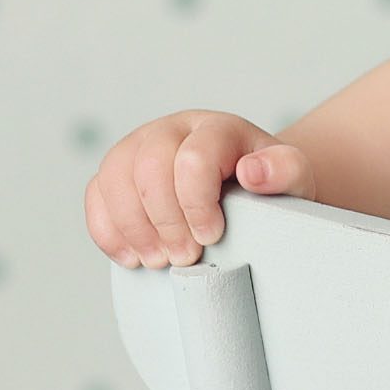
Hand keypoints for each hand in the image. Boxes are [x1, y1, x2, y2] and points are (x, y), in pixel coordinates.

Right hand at [83, 111, 316, 270]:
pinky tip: (131, 257)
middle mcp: (172, 130)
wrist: (249, 190)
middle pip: (149, 168)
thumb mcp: (293, 177)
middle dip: (165, 221)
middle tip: (185, 258)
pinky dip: (108, 230)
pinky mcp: (117, 172)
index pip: (193, 156)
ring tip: (159, 261)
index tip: (212, 237)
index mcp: (216, 128)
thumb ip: (285, 170)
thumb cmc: (271, 185)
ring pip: (114, 179)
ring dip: (134, 228)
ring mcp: (139, 147)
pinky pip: (96, 194)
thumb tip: (252, 171)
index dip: (197, 202)